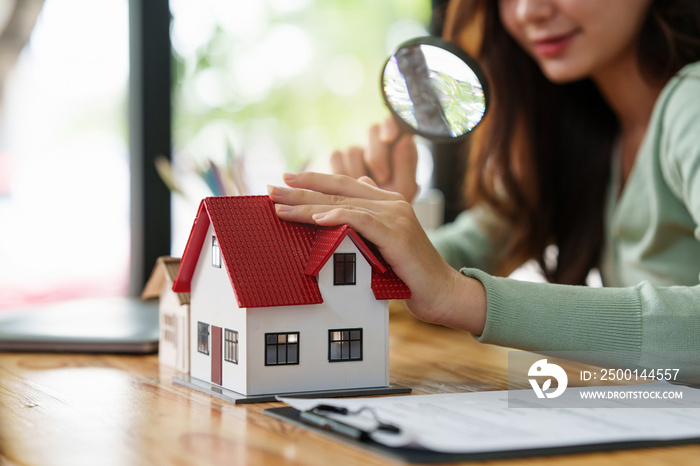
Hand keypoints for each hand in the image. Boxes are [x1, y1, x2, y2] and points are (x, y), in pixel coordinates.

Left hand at [268, 172, 485, 333]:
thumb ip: (372, 214)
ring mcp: (395, 216)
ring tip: (281, 207)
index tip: (285, 179)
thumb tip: (361, 184)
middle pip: (337, 191)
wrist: (440, 292)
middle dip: (300, 190)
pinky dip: (338, 216)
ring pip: (343, 204)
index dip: (314, 180)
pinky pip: (361, 220)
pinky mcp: (396, 233)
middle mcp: (391, 203)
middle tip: (271, 189)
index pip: (343, 184)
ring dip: (308, 205)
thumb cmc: (410, 272)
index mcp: (387, 201)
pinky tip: (318, 217)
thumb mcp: (386, 240)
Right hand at [330, 117, 418, 201]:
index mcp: (396, 146)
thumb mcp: (403, 189)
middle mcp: (376, 145)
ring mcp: (356, 152)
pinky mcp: (336, 161)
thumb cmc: (389, 207)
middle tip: (384, 178)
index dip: (390, 124)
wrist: (366, 223)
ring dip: (359, 172)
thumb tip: (405, 139)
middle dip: (378, 155)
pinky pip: (336, 157)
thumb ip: (406, 165)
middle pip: (373, 131)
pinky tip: (347, 191)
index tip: (390, 138)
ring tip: (364, 195)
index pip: (393, 122)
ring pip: (354, 149)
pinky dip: (342, 173)